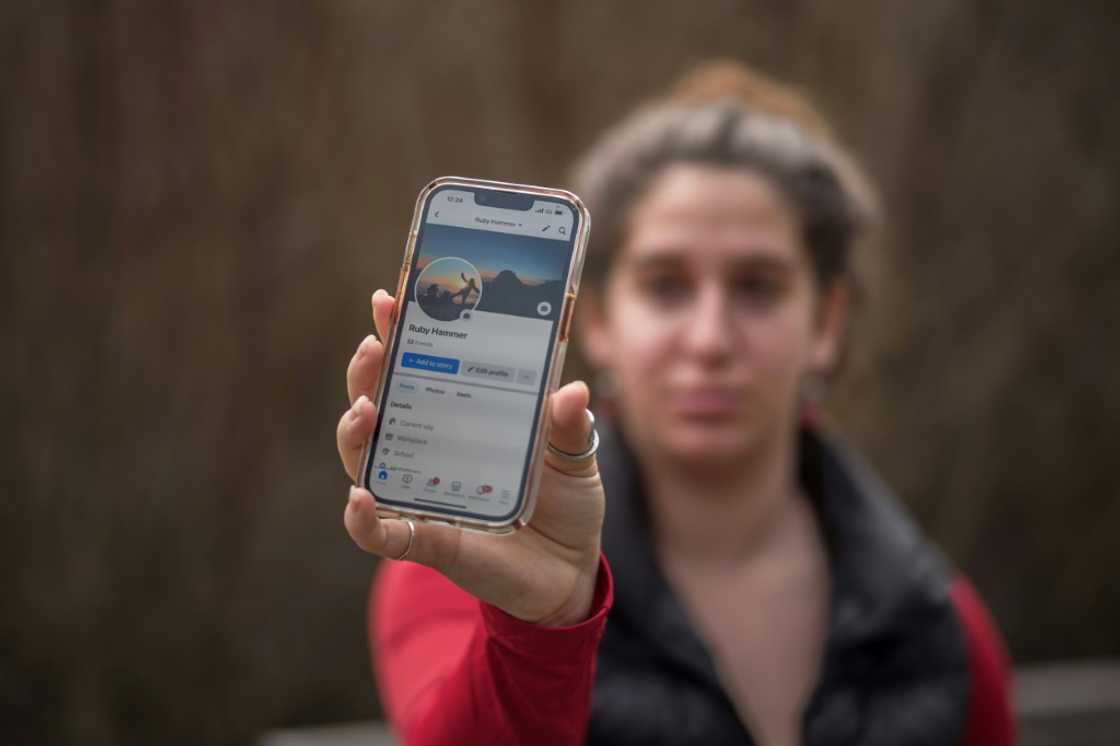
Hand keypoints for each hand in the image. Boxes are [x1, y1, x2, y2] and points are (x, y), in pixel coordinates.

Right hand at [336, 290, 604, 626]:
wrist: (570, 570)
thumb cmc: (566, 501)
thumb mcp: (575, 455)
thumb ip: (569, 426)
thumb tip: (571, 393)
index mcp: (460, 416)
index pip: (418, 368)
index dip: (398, 334)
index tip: (388, 301)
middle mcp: (429, 449)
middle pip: (377, 405)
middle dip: (366, 374)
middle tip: (373, 348)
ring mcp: (420, 493)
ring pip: (364, 460)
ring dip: (353, 433)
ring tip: (364, 411)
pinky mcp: (427, 541)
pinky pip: (381, 533)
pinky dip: (363, 518)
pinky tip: (361, 498)